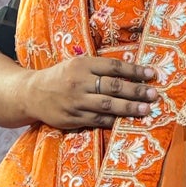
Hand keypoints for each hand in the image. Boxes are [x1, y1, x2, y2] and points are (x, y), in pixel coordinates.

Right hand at [27, 53, 157, 130]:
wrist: (31, 93)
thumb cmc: (60, 77)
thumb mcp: (76, 64)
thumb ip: (99, 68)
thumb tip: (130, 71)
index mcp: (82, 65)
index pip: (114, 66)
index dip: (135, 70)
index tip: (152, 74)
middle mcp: (79, 82)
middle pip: (113, 86)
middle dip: (136, 90)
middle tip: (154, 94)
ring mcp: (76, 102)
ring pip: (108, 105)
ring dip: (129, 108)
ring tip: (146, 109)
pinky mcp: (73, 118)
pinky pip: (98, 121)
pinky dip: (114, 121)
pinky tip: (127, 121)